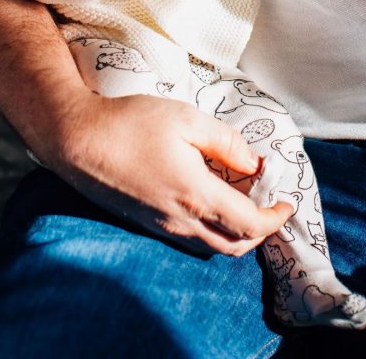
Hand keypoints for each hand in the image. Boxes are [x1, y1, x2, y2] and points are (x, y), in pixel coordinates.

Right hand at [50, 91, 293, 254]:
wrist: (78, 141)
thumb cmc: (131, 124)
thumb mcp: (186, 119)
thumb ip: (225, 142)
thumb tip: (254, 163)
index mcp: (196, 195)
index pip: (250, 224)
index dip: (275, 218)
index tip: (287, 202)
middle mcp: (181, 221)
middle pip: (235, 244)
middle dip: (260, 230)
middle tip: (269, 203)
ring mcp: (162, 226)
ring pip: (212, 245)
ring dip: (236, 231)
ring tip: (242, 199)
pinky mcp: (147, 223)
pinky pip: (190, 238)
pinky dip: (211, 228)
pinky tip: (209, 198)